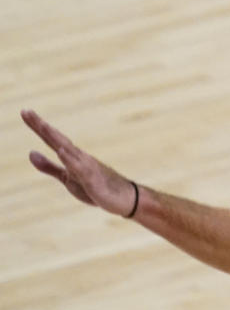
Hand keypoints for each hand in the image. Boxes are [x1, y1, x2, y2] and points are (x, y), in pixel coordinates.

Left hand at [22, 110, 138, 216]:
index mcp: (72, 157)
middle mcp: (79, 157)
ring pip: (68, 150)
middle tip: (26, 111)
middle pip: (57, 139)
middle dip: (41, 126)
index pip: (52, 139)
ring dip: (55, 138)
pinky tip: (62, 150)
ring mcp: (87, 167)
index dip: (37, 126)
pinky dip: (70, 159)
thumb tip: (30, 152)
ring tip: (42, 126)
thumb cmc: (97, 187)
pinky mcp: (93, 180)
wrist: (126, 198)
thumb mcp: (67, 177)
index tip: (25, 111)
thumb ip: (49, 166)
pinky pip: (80, 169)